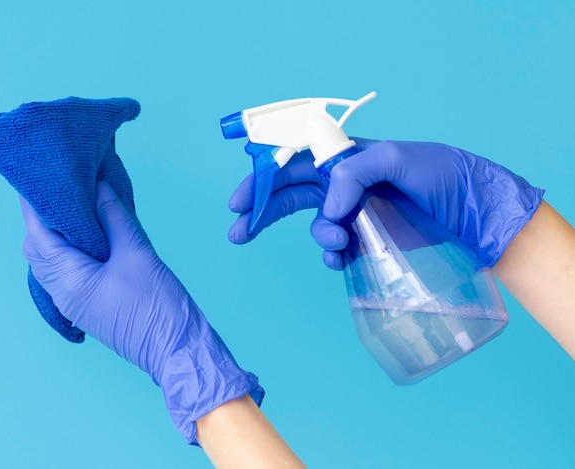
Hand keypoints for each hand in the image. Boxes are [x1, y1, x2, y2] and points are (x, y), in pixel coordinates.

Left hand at [21, 181, 262, 443]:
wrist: (178, 349)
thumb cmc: (159, 306)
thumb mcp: (138, 254)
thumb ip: (115, 217)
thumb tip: (99, 188)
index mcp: (69, 281)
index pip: (39, 235)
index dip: (35, 205)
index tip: (38, 179)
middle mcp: (63, 294)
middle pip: (39, 250)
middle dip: (42, 219)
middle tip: (57, 190)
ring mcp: (74, 304)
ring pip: (52, 263)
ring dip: (56, 235)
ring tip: (72, 208)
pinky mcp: (89, 307)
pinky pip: (68, 273)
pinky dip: (71, 251)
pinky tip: (89, 235)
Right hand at [228, 138, 543, 268]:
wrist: (473, 212)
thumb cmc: (439, 174)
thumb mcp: (396, 158)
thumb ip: (353, 173)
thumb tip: (328, 208)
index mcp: (344, 158)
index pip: (292, 164)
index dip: (261, 181)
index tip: (238, 202)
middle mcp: (343, 185)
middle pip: (289, 196)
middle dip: (261, 213)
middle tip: (237, 232)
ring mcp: (354, 214)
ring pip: (315, 226)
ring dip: (317, 237)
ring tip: (338, 242)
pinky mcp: (366, 241)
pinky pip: (335, 250)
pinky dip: (331, 255)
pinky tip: (340, 257)